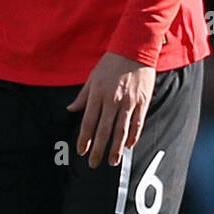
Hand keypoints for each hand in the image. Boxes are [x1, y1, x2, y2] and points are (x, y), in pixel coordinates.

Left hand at [67, 52, 155, 167]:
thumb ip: (82, 96)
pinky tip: (128, 146)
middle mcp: (112, 100)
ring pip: (121, 131)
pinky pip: (137, 123)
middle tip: (94, 163)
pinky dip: (133, 136)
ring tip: (112, 162)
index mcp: (98, 94)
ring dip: (116, 149)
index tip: (82, 151)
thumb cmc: (110, 64)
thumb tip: (70, 110)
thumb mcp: (92, 78)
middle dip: (98, 150)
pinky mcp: (142, 102)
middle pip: (104, 131)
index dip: (85, 139)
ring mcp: (129, 102)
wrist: (135, 50)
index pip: (89, 122)